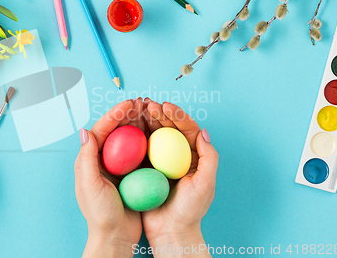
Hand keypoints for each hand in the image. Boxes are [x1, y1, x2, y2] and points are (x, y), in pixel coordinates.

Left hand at [75, 98, 145, 257]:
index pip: (101, 130)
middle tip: (142, 102)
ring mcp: (118, 167)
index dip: (114, 114)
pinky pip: (140, 152)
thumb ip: (86, 158)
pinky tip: (158, 133)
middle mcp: (103, 160)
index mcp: (89, 160)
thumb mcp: (90, 185)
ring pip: (129, 139)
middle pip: (116, 131)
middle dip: (128, 114)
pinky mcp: (132, 174)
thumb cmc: (99, 214)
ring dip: (139, 124)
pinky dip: (148, 141)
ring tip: (150, 111)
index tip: (129, 103)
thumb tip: (84, 130)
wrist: (115, 237)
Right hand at [141, 100, 217, 256]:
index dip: (177, 115)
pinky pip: (140, 150)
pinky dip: (135, 137)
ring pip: (153, 136)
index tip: (165, 106)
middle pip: (168, 129)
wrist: (171, 232)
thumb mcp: (205, 184)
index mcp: (193, 157)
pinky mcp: (146, 169)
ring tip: (137, 110)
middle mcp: (177, 157)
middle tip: (147, 104)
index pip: (186, 129)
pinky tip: (128, 128)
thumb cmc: (190, 210)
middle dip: (159, 114)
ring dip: (146, 122)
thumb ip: (208, 158)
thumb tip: (203, 131)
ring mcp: (160, 162)